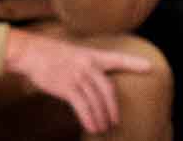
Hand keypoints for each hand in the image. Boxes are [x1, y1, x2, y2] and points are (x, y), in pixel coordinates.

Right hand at [4, 29, 152, 134]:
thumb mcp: (77, 55)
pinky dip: (88, 118)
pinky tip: (91, 127)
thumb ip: (90, 68)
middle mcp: (89, 65)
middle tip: (115, 121)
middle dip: (113, 108)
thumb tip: (98, 87)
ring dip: (101, 117)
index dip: (134, 63)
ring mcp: (78, 75)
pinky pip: (82, 106)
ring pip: (96, 101)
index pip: (118, 59)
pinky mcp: (67, 86)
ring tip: (102, 128)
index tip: (149, 67)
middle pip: (108, 89)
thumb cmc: (55, 55)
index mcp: (93, 55)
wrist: (33, 52)